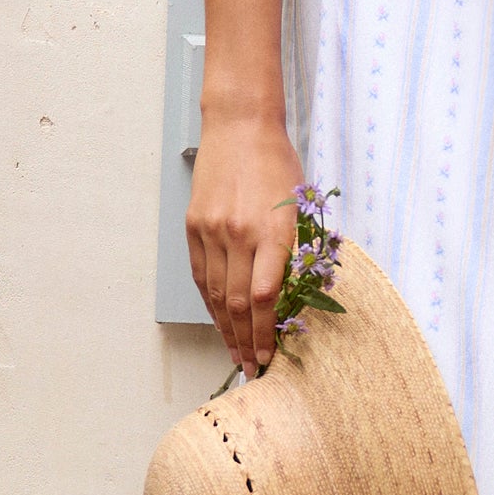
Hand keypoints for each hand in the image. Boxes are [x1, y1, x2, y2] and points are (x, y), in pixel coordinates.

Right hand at [186, 115, 304, 373]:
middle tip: (253, 367)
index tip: (270, 357)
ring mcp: (212, 231)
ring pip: (217, 294)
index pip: (267, 298)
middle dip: (246, 341)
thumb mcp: (299, 206)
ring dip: (226, 328)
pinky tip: (219, 320)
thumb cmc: (279, 164)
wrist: (240, 127)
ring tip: (235, 353)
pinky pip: (201, 275)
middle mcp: (239, 234)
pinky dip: (211, 302)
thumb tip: (293, 297)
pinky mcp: (194, 226)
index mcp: (273, 231)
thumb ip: (295, 250)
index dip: (266, 334)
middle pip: (239, 303)